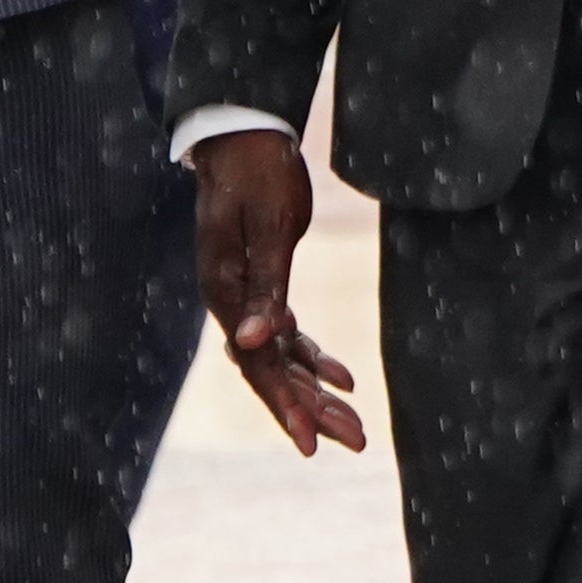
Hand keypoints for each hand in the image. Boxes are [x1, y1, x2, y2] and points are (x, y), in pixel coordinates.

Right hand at [189, 128, 365, 457]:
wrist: (245, 136)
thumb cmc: (259, 175)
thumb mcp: (271, 228)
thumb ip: (265, 287)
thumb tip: (251, 342)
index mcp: (226, 293)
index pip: (256, 365)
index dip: (285, 406)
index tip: (310, 445)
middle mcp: (229, 303)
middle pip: (270, 372)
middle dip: (311, 410)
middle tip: (355, 444)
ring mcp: (243, 297)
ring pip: (280, 358)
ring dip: (316, 392)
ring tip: (354, 428)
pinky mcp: (262, 284)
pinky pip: (286, 335)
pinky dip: (314, 358)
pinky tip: (344, 379)